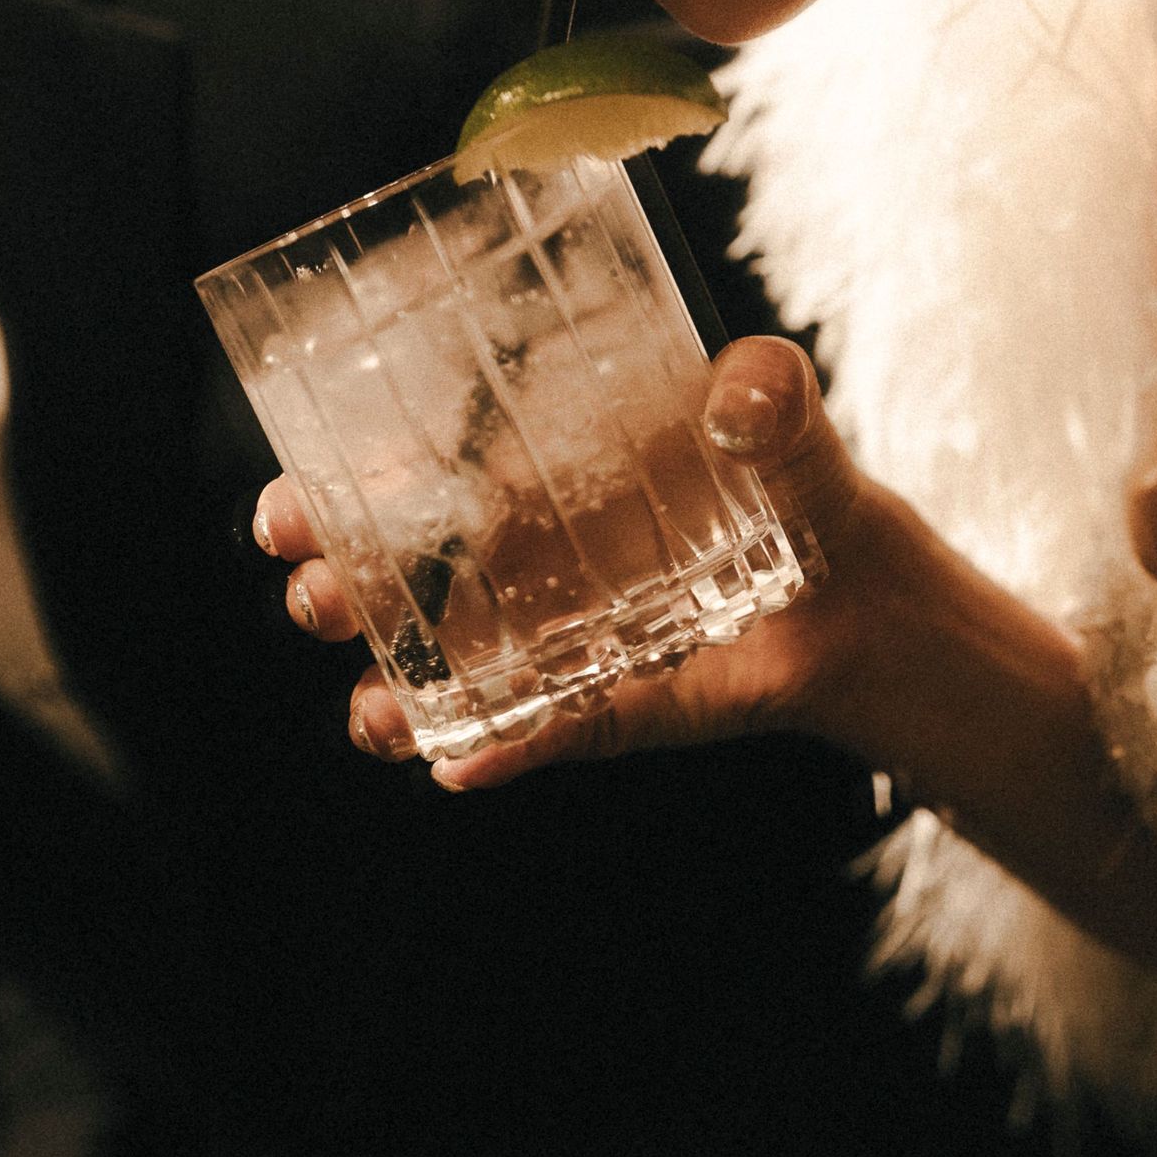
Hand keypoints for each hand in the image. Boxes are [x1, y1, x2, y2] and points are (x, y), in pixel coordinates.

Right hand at [253, 335, 952, 786]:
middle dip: (344, 590)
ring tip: (372, 709)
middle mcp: (525, 561)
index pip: (412, 477)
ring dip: (395, 691)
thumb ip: (766, 389)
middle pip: (403, 579)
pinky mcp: (606, 707)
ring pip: (449, 671)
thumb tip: (740, 394)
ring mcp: (557, 642)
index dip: (340, 491)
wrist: (864, 597)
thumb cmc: (798, 488)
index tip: (292, 502)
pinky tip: (459, 767)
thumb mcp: (785, 420)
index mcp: (534, 474)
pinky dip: (502, 752)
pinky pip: (541, 733)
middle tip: (314, 593)